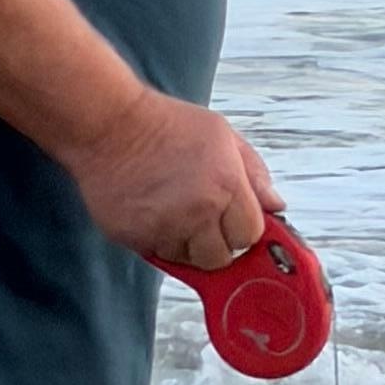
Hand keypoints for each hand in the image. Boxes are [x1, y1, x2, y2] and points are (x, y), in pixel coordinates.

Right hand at [65, 88, 281, 271]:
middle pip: (220, 258)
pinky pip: (156, 254)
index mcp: (226, 186)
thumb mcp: (223, 136)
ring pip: (187, 261)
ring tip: (174, 212)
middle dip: (216, 244)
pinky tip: (153, 211)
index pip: (250, 236)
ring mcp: (164, 228)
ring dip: (185, 244)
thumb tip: (275, 205)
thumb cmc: (163, 124)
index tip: (234, 221)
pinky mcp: (133, 238)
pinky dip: (157, 240)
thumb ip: (255, 173)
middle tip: (204, 221)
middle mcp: (198, 212)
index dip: (242, 229)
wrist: (109, 124)